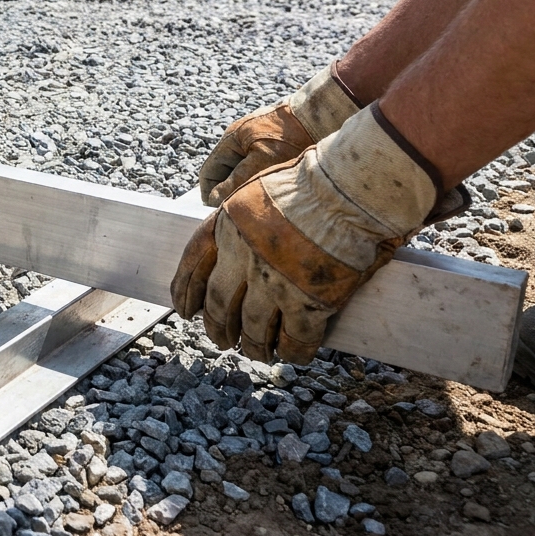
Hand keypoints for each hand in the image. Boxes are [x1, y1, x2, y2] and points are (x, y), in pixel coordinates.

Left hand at [173, 105, 461, 363]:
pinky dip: (293, 351)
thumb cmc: (315, 181)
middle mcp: (241, 257)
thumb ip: (242, 219)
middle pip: (218, 304)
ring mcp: (272, 283)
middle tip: (222, 339)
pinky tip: (294, 354)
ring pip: (252, 328)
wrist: (351, 187)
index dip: (185, 291)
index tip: (184, 309)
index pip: (193, 264)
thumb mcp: (258, 189)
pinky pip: (294, 339)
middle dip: (217, 327)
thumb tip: (235, 245)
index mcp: (226, 225)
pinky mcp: (308, 302)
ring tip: (257, 352)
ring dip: (253, 345)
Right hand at [199, 65, 360, 206]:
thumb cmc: (292, 138)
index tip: (223, 215)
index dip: (211, 196)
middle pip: (226, 173)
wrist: (325, 114)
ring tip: (266, 201)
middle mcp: (242, 137)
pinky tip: (280, 188)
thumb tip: (213, 201)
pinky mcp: (278, 140)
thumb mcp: (259, 164)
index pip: (209, 174)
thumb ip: (234, 184)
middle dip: (233, 192)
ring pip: (246, 170)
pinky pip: (263, 165)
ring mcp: (260, 138)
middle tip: (246, 212)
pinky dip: (265, 178)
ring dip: (251, 186)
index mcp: (231, 139)